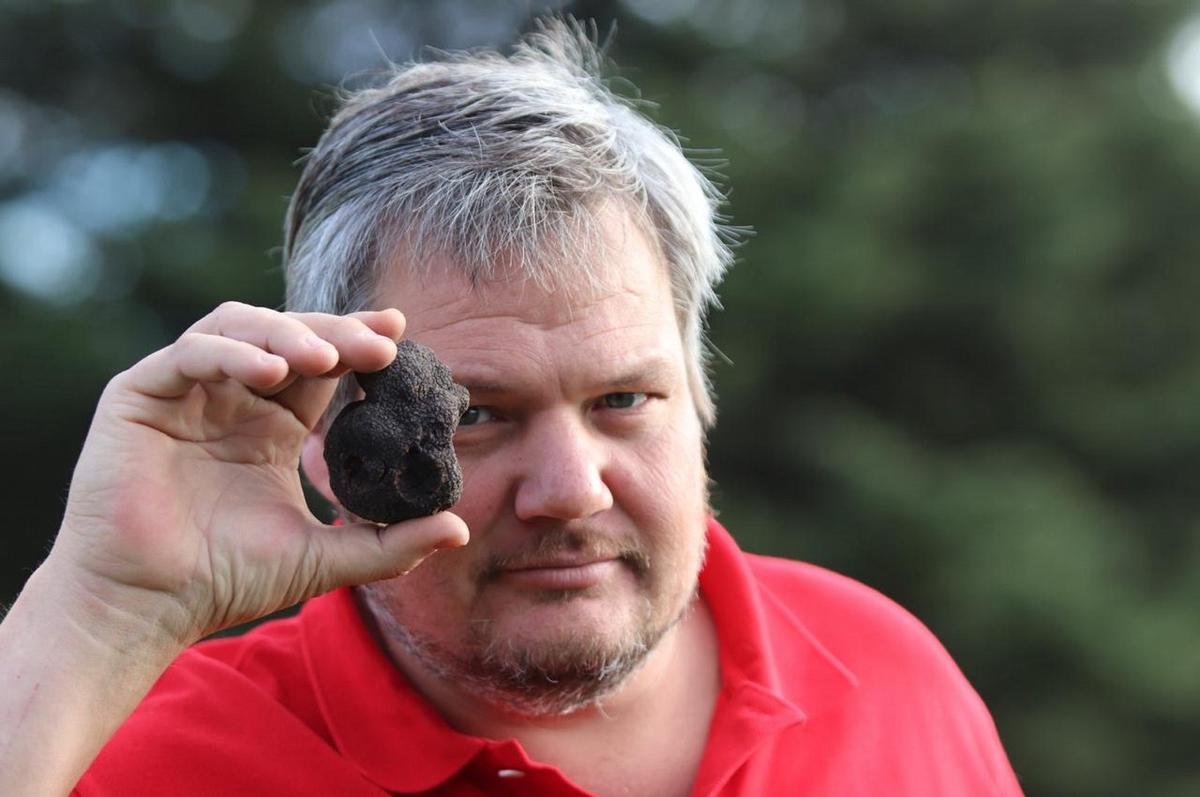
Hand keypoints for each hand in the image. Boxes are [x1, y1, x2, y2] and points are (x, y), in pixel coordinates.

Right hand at [46, 301, 468, 650]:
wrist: (148, 607)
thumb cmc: (226, 581)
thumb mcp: (324, 560)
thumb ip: (390, 543)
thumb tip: (460, 527)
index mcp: (271, 426)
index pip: (322, 366)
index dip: (358, 345)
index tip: (402, 338)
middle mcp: (232, 399)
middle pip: (289, 336)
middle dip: (337, 333)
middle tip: (380, 345)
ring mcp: (185, 393)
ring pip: (239, 328)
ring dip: (288, 335)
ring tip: (328, 357)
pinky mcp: (140, 395)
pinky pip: (191, 354)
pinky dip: (232, 353)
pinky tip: (270, 372)